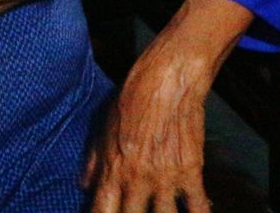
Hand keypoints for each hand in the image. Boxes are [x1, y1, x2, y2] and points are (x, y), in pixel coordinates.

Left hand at [82, 0, 252, 211]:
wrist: (165, 80)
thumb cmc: (131, 99)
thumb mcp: (103, 126)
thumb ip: (93, 159)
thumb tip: (83, 184)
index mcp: (112, 168)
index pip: (101, 210)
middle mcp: (136, 179)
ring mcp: (164, 178)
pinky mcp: (190, 171)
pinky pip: (196, 207)